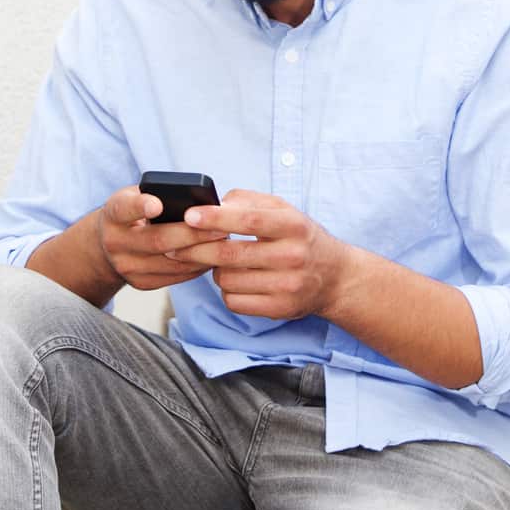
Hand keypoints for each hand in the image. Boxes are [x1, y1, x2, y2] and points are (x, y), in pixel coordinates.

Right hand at [93, 183, 228, 291]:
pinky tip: (213, 256)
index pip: (124, 208)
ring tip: (223, 242)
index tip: (157, 204)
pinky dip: (197, 266)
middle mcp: (115, 242)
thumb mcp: (136, 196)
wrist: (111, 244)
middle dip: (192, 234)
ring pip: (170, 262)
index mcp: (114, 214)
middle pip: (157, 240)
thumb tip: (199, 204)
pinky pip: (175, 277)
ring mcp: (126, 267)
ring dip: (201, 253)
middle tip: (220, 227)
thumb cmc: (134, 212)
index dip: (140, 206)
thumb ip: (158, 195)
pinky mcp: (140, 283)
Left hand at [166, 189, 354, 319]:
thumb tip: (215, 204)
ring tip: (223, 263)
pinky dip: (227, 291)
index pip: (249, 220)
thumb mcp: (284, 210)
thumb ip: (249, 200)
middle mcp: (293, 255)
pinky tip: (236, 282)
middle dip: (196, 250)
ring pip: (227, 280)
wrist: (335, 277)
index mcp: (293, 225)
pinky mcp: (280, 309)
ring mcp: (288, 285)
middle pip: (230, 254)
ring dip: (215, 271)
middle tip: (174, 246)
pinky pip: (234, 301)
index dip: (216, 218)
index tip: (190, 216)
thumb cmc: (301, 238)